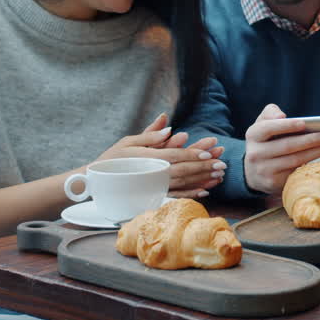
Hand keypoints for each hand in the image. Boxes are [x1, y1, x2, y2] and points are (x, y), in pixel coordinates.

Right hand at [95, 114, 226, 198]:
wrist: (97, 182)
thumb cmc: (113, 158)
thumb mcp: (128, 141)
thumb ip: (150, 134)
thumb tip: (168, 122)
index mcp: (148, 158)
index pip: (175, 155)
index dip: (193, 153)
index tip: (209, 152)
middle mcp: (153, 174)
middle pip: (183, 170)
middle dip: (204, 167)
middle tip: (222, 164)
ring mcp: (154, 187)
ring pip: (183, 184)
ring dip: (202, 180)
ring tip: (219, 176)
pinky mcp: (154, 196)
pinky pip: (176, 196)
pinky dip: (191, 194)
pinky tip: (205, 191)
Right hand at [244, 104, 319, 193]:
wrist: (252, 172)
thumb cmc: (264, 142)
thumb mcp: (262, 125)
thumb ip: (270, 113)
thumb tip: (282, 116)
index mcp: (253, 135)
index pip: (269, 128)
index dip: (286, 126)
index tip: (304, 123)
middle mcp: (255, 154)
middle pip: (287, 146)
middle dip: (309, 140)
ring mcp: (264, 170)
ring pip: (295, 160)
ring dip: (315, 152)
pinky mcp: (273, 183)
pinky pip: (296, 172)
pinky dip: (310, 164)